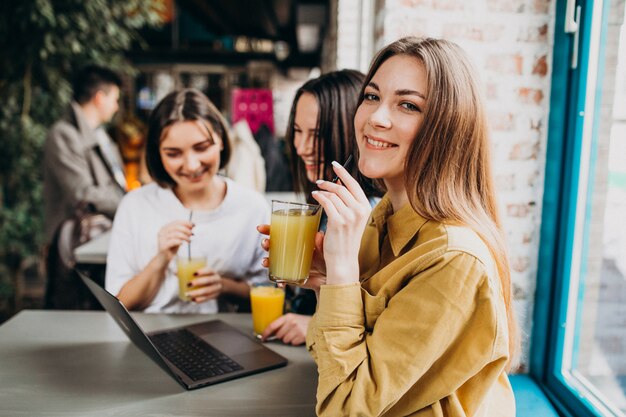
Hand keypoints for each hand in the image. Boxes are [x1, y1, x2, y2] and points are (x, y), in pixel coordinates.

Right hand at [157, 220, 192, 262]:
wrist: (164, 259)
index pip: (176, 222)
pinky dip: (180, 241)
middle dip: (186, 230)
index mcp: (165, 228)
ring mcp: (162, 239)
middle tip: (191, 234)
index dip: (186, 223)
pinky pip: (173, 241)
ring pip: (176, 234)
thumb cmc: (171, 247)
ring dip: (185, 237)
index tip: (193, 225)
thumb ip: (183, 231)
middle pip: (176, 227)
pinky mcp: (163, 246)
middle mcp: (162, 232)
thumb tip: (192, 225)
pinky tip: (182, 244)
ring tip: (189, 241)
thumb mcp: (178, 238)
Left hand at [185, 267, 222, 302]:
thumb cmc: (205, 277)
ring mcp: (216, 288)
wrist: (218, 285)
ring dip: (197, 293)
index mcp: (213, 272)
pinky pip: (207, 298)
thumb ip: (189, 271)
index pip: (209, 270)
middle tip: (188, 284)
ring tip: (187, 294)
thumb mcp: (201, 272)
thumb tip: (175, 272)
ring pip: (207, 291)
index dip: (202, 272)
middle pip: (208, 280)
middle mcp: (216, 279)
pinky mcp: (215, 296)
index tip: (194, 273)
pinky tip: (193, 300)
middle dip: (198, 282)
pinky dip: (200, 300)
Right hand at [256, 224, 325, 293]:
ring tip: (266, 262)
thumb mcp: (325, 250)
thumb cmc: (327, 260)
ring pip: (272, 261)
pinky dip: (278, 281)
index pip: (279, 232)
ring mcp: (288, 264)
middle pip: (272, 245)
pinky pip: (280, 279)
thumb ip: (322, 244)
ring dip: (266, 261)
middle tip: (266, 244)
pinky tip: (280, 283)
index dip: (269, 229)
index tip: (261, 228)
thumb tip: (318, 235)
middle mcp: (289, 252)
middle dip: (266, 244)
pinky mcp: (290, 277)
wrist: (329, 279)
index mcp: (295, 241)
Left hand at [261, 313, 310, 345]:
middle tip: (289, 333)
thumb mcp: (292, 319)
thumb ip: (282, 324)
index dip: (266, 333)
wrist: (318, 324)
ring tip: (295, 334)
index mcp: (288, 316)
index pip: (272, 325)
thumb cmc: (303, 322)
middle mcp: (292, 322)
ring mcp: (297, 329)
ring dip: (289, 339)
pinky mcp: (302, 336)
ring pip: (285, 340)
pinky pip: (292, 343)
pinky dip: (295, 342)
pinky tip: (299, 337)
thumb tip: (269, 333)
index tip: (263, 338)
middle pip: (278, 335)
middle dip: (282, 336)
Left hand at [311, 161, 370, 284]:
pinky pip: (326, 202)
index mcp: (366, 208)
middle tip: (319, 181)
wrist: (344, 260)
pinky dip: (319, 196)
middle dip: (329, 182)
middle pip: (342, 188)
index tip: (335, 165)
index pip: (354, 184)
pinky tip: (314, 196)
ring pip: (333, 194)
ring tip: (316, 190)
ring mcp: (350, 216)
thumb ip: (349, 204)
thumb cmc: (346, 240)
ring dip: (322, 189)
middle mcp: (360, 210)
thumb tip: (337, 186)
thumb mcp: (353, 220)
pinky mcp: (338, 221)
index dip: (343, 173)